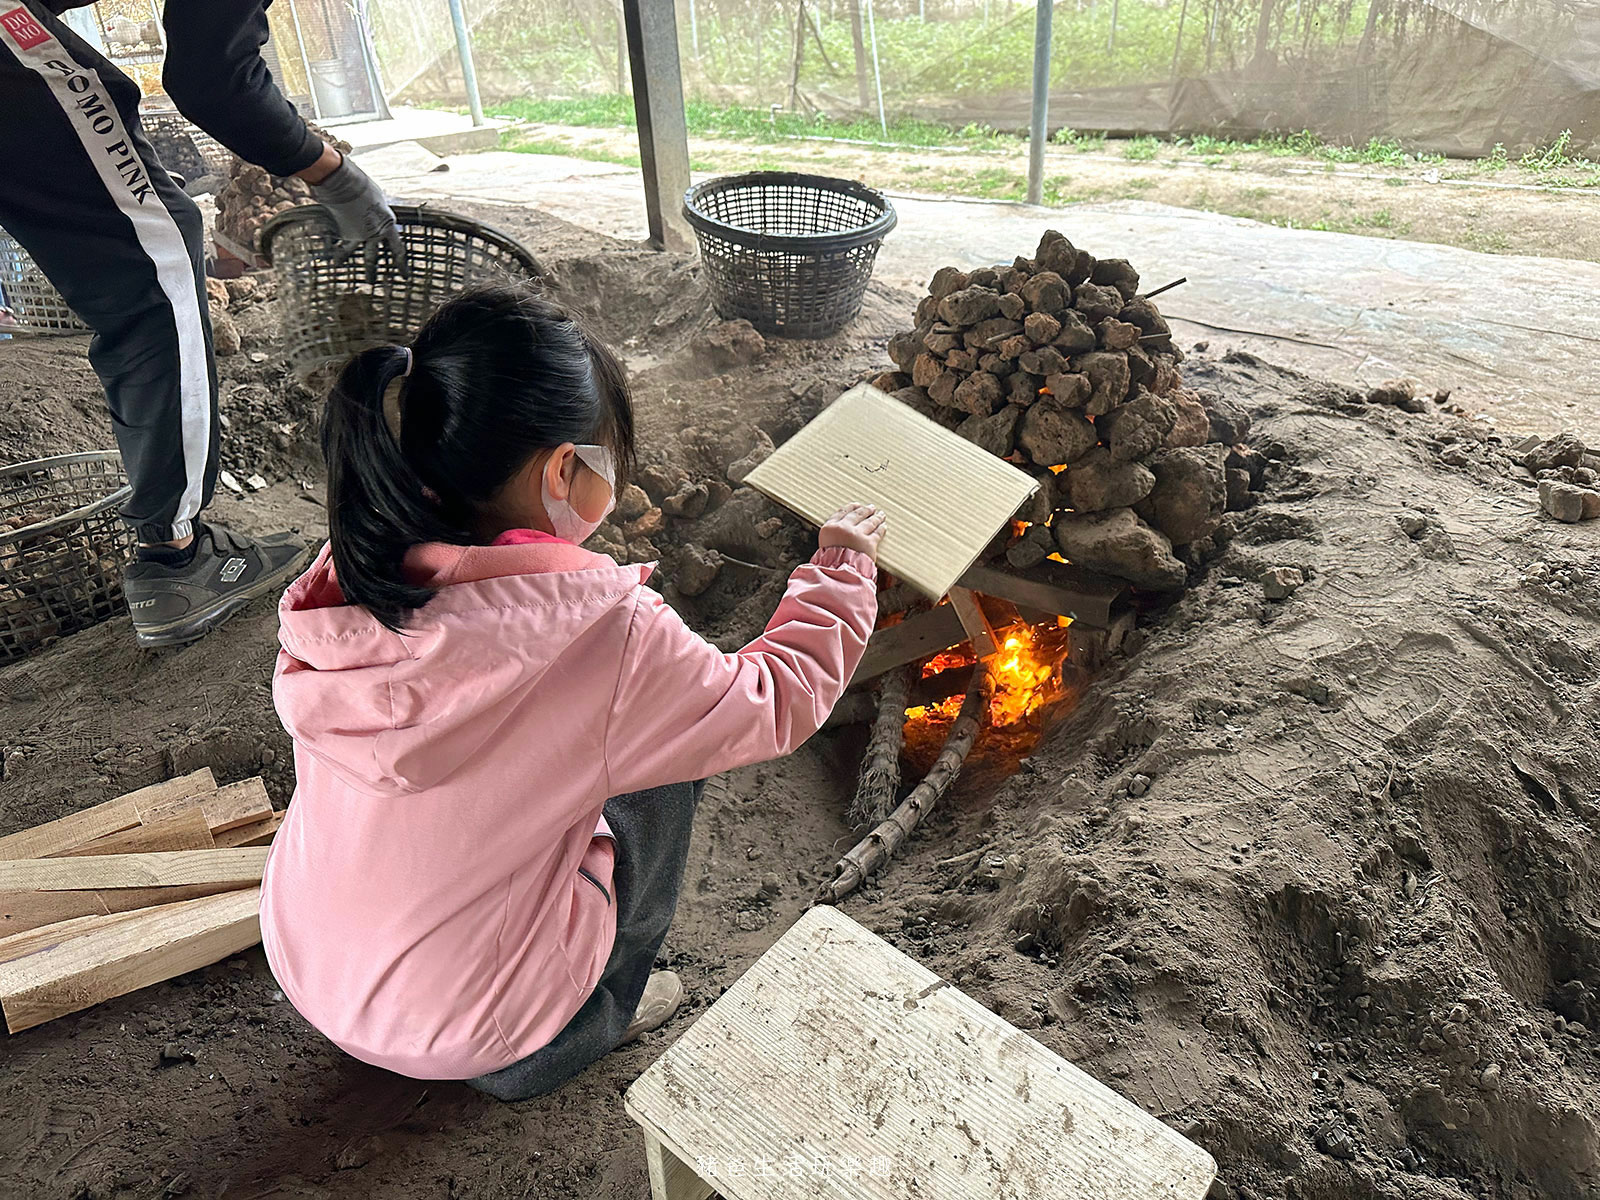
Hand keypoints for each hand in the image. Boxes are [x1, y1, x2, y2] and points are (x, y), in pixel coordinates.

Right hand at [306, 153, 406, 276]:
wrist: (341, 181)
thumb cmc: (360, 184)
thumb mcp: (377, 198)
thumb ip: (377, 212)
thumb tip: (374, 216)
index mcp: (387, 223)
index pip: (397, 247)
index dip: (400, 262)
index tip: (404, 274)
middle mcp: (374, 232)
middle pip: (375, 257)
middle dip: (375, 272)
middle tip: (374, 284)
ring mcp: (358, 234)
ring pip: (355, 254)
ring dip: (352, 264)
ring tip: (348, 272)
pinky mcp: (342, 232)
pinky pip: (338, 244)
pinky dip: (333, 249)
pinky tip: (329, 258)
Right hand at [819, 503, 886, 560]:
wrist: (838, 575)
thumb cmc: (830, 564)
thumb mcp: (824, 547)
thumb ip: (832, 537)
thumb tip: (840, 531)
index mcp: (829, 528)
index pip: (842, 512)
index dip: (851, 507)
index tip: (857, 505)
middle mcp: (843, 528)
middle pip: (857, 515)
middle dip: (866, 510)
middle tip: (872, 508)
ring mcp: (857, 535)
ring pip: (869, 522)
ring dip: (876, 517)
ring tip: (881, 515)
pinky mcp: (869, 543)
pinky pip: (877, 533)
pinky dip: (881, 528)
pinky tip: (884, 526)